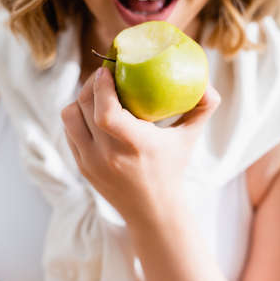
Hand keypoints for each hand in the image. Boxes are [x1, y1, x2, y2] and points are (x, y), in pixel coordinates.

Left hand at [61, 67, 220, 222]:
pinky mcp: (82, 167)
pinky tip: (92, 115)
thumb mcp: (189, 140)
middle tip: (104, 76)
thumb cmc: (172, 170)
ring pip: (69, 118)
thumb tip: (209, 84)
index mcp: (134, 145)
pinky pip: (70, 132)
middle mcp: (107, 155)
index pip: (106, 113)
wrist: (152, 210)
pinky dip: (77, 118)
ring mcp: (90, 162)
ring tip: (96, 95)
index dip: (101, 86)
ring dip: (80, 100)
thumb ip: (203, 109)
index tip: (107, 70)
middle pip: (84, 107)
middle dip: (91, 84)